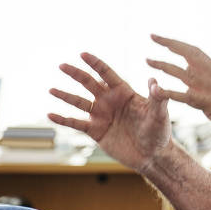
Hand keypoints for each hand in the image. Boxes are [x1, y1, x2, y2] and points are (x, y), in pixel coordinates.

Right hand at [48, 53, 171, 171]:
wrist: (152, 156)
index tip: (83, 54)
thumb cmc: (159, 132)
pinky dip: (63, 119)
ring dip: (65, 95)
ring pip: (79, 102)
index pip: (107, 74)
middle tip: (62, 65)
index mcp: (124, 92)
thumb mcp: (159, 114)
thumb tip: (154, 81)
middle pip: (89, 83)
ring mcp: (101, 116)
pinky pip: (76, 123)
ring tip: (51, 89)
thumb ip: (157, 98)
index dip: (95, 64)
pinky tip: (51, 115)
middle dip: (76, 74)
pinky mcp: (96, 131)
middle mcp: (110, 101)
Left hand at [146, 34, 210, 158]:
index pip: (198, 53)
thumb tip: (207, 83)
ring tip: (147, 60)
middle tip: (152, 36)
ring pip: (184, 72)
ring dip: (164, 65)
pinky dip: (169, 92)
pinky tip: (155, 90)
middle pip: (191, 53)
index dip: (180, 45)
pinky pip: (185, 96)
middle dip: (170, 43)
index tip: (164, 39)